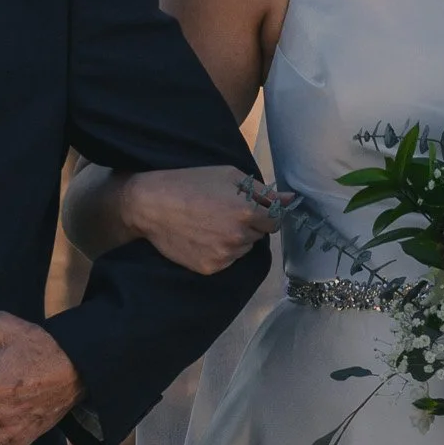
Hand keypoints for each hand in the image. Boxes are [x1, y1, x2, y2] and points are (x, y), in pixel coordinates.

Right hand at [124, 165, 287, 275]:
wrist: (151, 204)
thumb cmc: (191, 183)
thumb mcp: (229, 176)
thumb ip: (264, 192)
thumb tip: (292, 199)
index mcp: (248, 212)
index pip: (275, 221)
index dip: (264, 213)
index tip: (248, 208)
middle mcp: (239, 237)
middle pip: (258, 235)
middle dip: (248, 225)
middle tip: (222, 212)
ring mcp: (224, 255)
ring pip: (243, 250)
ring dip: (235, 239)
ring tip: (210, 224)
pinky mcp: (210, 268)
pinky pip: (226, 261)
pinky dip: (220, 251)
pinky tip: (202, 237)